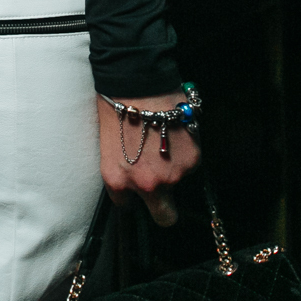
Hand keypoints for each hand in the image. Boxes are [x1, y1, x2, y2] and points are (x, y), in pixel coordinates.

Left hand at [96, 93, 201, 227]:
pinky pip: (190, 164)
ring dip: (173, 168)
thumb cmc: (115, 106)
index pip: (126, 205)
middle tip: (163, 189)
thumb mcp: (107, 145)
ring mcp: (172, 175)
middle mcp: (145, 184)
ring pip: (179, 183)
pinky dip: (185, 152)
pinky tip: (174, 131)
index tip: (135, 185)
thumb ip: (122, 169)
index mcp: (116, 180)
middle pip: (164, 217)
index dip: (132, 194)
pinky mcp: (192, 161)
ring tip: (163, 139)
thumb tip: (132, 175)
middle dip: (163, 209)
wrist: (138, 82)